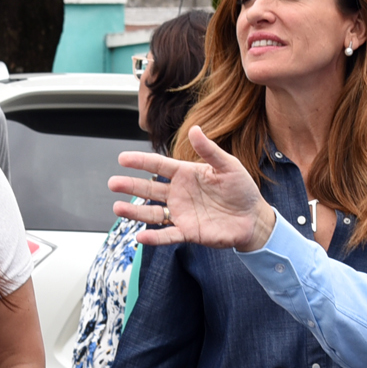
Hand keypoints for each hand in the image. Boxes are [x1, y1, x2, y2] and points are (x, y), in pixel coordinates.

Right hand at [108, 126, 276, 252]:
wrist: (253, 218)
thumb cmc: (242, 189)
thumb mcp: (229, 166)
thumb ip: (210, 150)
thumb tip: (194, 129)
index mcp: (186, 174)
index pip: (159, 166)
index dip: (141, 162)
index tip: (122, 158)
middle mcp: (179, 194)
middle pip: (149, 189)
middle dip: (130, 186)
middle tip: (113, 183)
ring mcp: (181, 214)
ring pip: (152, 213)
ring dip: (134, 212)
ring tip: (117, 208)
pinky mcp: (188, 232)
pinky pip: (167, 235)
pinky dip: (154, 237)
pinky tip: (140, 237)